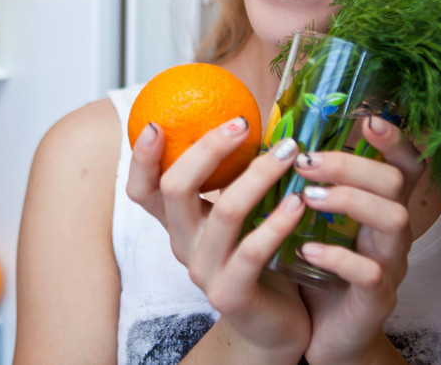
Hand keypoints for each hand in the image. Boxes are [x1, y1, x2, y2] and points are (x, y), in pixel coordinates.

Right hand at [126, 118, 310, 360]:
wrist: (274, 325)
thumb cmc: (260, 258)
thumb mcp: (237, 214)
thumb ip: (232, 177)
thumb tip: (249, 115)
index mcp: (177, 222)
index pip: (141, 188)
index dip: (141, 157)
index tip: (156, 123)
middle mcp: (182, 243)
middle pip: (174, 188)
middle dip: (207, 149)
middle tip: (243, 124)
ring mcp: (203, 270)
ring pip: (223, 212)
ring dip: (258, 176)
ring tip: (289, 153)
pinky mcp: (230, 294)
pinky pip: (252, 250)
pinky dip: (277, 221)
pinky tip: (299, 202)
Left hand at [294, 116, 424, 364]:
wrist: (321, 334)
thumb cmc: (313, 267)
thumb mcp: (310, 221)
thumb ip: (303, 185)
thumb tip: (271, 137)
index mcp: (377, 205)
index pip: (402, 163)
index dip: (395, 139)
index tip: (369, 120)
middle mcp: (390, 230)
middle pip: (395, 181)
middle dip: (350, 164)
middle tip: (304, 162)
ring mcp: (388, 263)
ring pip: (394, 219)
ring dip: (349, 200)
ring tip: (306, 198)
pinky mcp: (376, 299)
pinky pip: (370, 273)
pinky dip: (340, 257)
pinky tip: (308, 250)